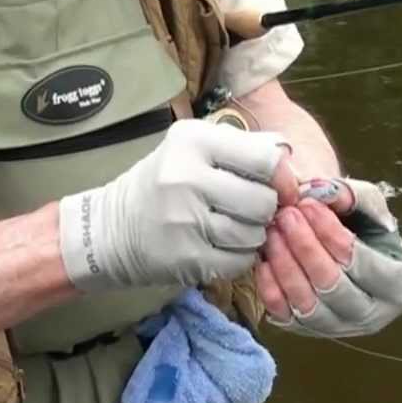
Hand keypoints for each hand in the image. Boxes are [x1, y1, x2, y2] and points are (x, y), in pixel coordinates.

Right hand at [58, 120, 288, 291]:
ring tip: (233, 229)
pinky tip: (223, 248)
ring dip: (253, 236)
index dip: (283, 177)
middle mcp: (187, 177)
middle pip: (263, 201)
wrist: (109, 229)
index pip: (266, 158)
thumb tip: (291, 161)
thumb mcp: (193, 149)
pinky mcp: (185, 257)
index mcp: (193, 141)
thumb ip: (243, 149)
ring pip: (253, 234)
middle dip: (266, 210)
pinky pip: (239, 261)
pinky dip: (239, 257)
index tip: (280, 188)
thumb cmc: (162, 184)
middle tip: (251, 212)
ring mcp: (185, 220)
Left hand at [257, 179, 401, 337]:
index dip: (332, 234)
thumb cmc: (362, 225)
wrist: (341, 248)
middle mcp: (373, 316)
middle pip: (333, 286)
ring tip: (272, 232)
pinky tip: (263, 259)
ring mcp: (339, 328)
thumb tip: (321, 192)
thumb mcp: (367, 204)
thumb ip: (350, 194)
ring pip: (308, 305)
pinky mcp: (309, 332)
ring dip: (285, 265)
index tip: (308, 205)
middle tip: (285, 216)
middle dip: (305, 248)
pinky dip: (271, 288)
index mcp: (400, 285)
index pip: (363, 263)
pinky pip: (285, 317)